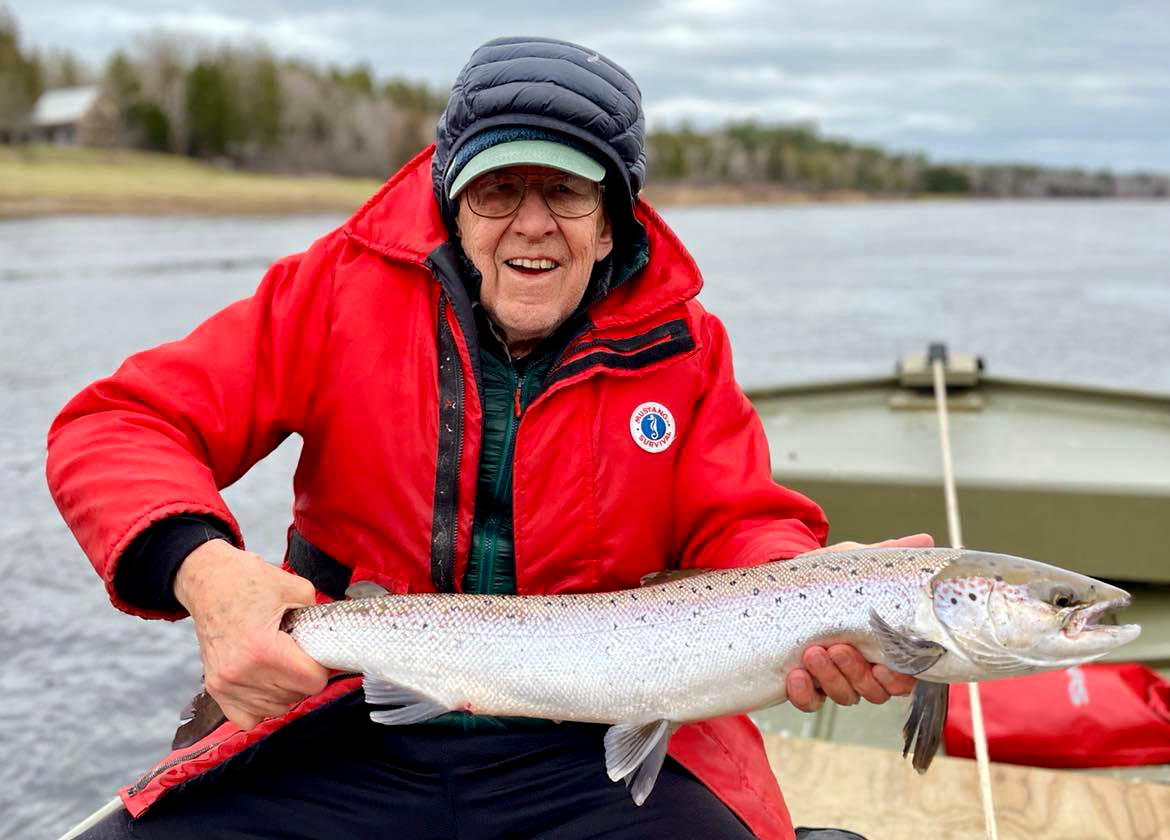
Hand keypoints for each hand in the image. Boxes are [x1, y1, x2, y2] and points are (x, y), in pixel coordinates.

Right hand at [174, 540, 329, 729]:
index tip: (317, 653)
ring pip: (276, 709)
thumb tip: (334, 638)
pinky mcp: (215, 689)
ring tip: (280, 664)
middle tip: (297, 653)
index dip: (322, 667)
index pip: (312, 682)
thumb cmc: (249, 581)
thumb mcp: (297, 588)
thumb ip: (319, 617)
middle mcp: (242, 673)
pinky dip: (261, 706)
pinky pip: (248, 718)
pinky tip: (266, 683)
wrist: (207, 581)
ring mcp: (226, 684)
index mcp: (264, 649)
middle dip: (303, 676)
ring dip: (285, 691)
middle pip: (296, 696)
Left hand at [785, 533, 931, 711]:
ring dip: (830, 678)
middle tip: (838, 648)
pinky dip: (803, 694)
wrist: (780, 582)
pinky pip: (809, 702)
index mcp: (883, 645)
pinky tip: (795, 675)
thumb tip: (925, 540)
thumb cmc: (826, 576)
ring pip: (844, 696)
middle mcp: (862, 667)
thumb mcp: (855, 564)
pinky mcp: (804, 685)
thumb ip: (889, 555)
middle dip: (857, 673)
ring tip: (813, 652)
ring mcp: (833, 678)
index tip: (884, 666)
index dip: (898, 679)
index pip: (903, 676)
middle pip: (874, 691)